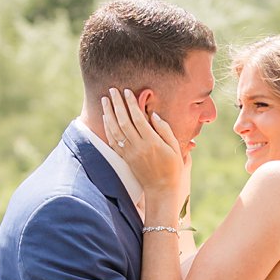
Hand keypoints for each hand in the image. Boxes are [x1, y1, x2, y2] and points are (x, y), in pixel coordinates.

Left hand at [101, 88, 188, 207]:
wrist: (161, 189)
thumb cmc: (172, 167)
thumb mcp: (175, 147)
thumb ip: (164, 129)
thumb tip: (153, 114)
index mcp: (152, 142)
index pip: (138, 118)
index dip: (131, 103)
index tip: (126, 91)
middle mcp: (138, 146)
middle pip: (123, 121)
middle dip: (117, 104)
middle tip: (112, 90)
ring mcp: (129, 153)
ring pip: (115, 130)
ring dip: (108, 114)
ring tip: (105, 100)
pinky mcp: (125, 158)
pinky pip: (113, 141)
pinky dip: (107, 128)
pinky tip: (105, 118)